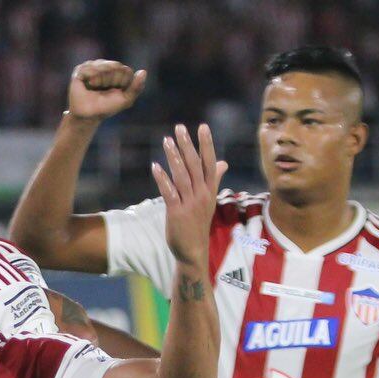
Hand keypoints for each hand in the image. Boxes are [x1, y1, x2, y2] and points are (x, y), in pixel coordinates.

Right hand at [68, 60, 145, 120]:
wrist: (89, 116)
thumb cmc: (107, 108)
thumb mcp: (126, 100)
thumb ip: (136, 87)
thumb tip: (144, 71)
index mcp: (118, 72)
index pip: (126, 71)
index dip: (121, 83)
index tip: (115, 92)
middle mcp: (106, 66)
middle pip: (116, 66)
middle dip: (112, 81)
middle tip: (103, 90)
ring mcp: (93, 66)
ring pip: (104, 66)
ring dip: (101, 80)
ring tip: (95, 88)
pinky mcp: (81, 69)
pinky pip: (91, 68)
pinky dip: (92, 78)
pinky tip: (89, 84)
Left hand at [153, 123, 225, 268]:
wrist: (193, 251)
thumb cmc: (199, 223)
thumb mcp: (209, 200)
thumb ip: (214, 179)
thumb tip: (223, 162)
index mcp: (210, 190)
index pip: (209, 162)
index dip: (206, 144)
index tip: (203, 127)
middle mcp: (202, 194)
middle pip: (195, 165)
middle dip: (187, 145)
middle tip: (180, 128)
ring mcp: (190, 203)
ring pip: (182, 176)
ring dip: (174, 157)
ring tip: (166, 141)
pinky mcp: (177, 213)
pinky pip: (169, 192)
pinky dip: (162, 179)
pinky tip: (155, 166)